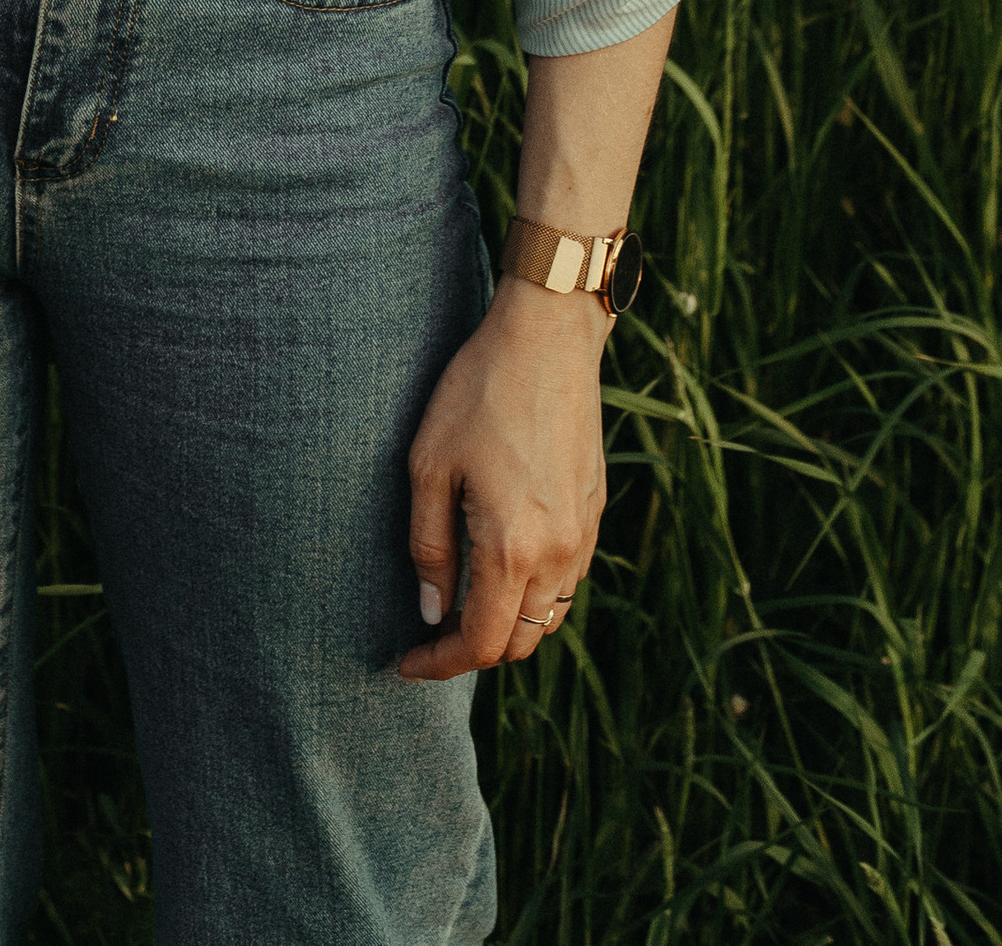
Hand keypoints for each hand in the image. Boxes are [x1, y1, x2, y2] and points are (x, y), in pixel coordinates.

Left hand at [396, 281, 608, 680]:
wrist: (549, 338)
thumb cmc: (478, 392)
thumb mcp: (429, 464)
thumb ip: (428, 546)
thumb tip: (430, 610)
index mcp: (512, 548)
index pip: (479, 642)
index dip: (440, 664)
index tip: (407, 662)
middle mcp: (558, 555)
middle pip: (517, 642)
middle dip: (471, 649)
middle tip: (429, 631)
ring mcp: (584, 536)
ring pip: (547, 617)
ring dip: (506, 623)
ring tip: (462, 600)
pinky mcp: (594, 513)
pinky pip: (567, 582)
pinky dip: (534, 595)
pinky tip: (503, 564)